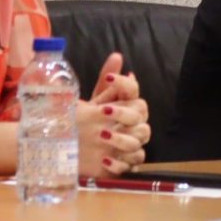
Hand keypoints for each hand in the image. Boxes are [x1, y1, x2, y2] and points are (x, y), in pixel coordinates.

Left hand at [82, 52, 150, 177]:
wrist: (79, 149)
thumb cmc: (90, 122)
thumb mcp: (94, 101)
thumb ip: (105, 81)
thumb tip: (117, 56)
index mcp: (128, 105)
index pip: (134, 91)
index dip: (124, 84)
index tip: (109, 78)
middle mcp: (135, 124)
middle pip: (140, 116)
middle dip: (122, 113)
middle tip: (103, 111)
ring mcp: (133, 144)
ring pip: (138, 141)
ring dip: (121, 138)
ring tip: (102, 136)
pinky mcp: (128, 164)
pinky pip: (132, 164)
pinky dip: (119, 163)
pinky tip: (104, 159)